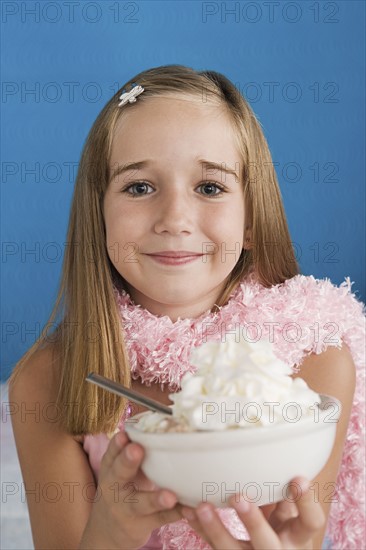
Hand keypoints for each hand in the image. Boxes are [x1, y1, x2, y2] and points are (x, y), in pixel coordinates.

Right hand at [80, 431, 183, 549]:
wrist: (108, 530)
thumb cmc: (122, 488)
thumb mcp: (120, 470)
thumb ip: (134, 451)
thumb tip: (165, 422)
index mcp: (111, 468)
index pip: (112, 452)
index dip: (118, 443)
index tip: (125, 434)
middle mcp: (115, 487)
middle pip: (119, 473)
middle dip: (127, 461)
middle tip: (136, 450)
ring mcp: (127, 508)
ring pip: (140, 503)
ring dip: (155, 499)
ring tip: (169, 496)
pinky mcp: (141, 525)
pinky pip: (160, 519)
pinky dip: (175, 514)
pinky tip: (189, 509)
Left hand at [181, 477, 325, 549]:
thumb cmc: (284, 531)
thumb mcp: (292, 517)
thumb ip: (286, 493)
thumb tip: (283, 454)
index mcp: (299, 537)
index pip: (311, 522)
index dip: (307, 502)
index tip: (298, 477)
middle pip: (267, 542)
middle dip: (252, 521)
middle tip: (238, 497)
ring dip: (216, 529)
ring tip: (202, 506)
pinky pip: (212, 546)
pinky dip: (199, 528)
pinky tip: (188, 510)